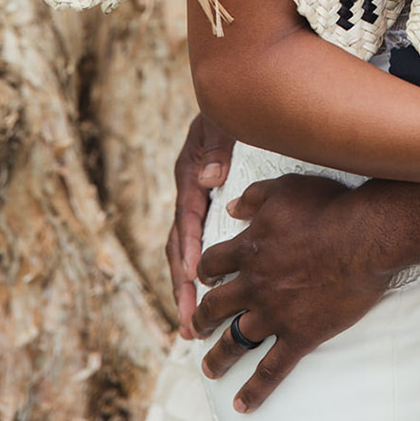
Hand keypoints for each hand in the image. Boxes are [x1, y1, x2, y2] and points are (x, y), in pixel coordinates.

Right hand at [166, 114, 234, 337]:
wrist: (238, 94)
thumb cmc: (230, 110)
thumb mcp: (221, 123)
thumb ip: (217, 147)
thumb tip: (211, 178)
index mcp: (189, 175)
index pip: (186, 220)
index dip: (189, 251)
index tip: (192, 281)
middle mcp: (189, 192)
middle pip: (180, 247)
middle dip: (182, 287)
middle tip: (189, 326)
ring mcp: (198, 200)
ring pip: (187, 250)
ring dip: (188, 287)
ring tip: (192, 326)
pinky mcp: (210, 205)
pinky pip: (203, 243)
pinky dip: (203, 270)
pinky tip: (211, 295)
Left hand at [193, 174, 389, 412]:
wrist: (364, 238)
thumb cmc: (329, 207)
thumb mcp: (287, 189)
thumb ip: (255, 198)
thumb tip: (232, 206)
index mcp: (248, 249)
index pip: (212, 264)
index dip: (204, 272)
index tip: (203, 279)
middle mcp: (254, 285)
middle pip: (215, 307)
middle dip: (202, 319)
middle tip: (195, 329)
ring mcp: (274, 314)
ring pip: (235, 341)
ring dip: (218, 357)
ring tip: (209, 369)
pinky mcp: (299, 336)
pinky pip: (271, 370)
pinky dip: (255, 390)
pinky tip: (242, 404)